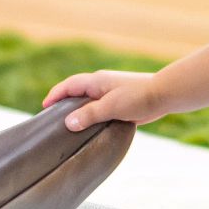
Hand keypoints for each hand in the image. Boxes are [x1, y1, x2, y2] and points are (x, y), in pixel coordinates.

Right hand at [42, 70, 168, 130]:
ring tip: (69, 125)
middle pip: (76, 91)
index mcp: (96, 81)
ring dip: (78, 110)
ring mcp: (110, 92)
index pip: (68, 86)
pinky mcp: (119, 102)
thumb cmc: (138, 98)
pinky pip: (99, 108)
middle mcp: (101, 85)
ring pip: (88, 100)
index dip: (55, 95)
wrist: (165, 95)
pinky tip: (91, 127)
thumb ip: (89, 115)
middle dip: (63, 102)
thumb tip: (67, 123)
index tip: (44, 107)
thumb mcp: (111, 107)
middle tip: (52, 118)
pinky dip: (91, 115)